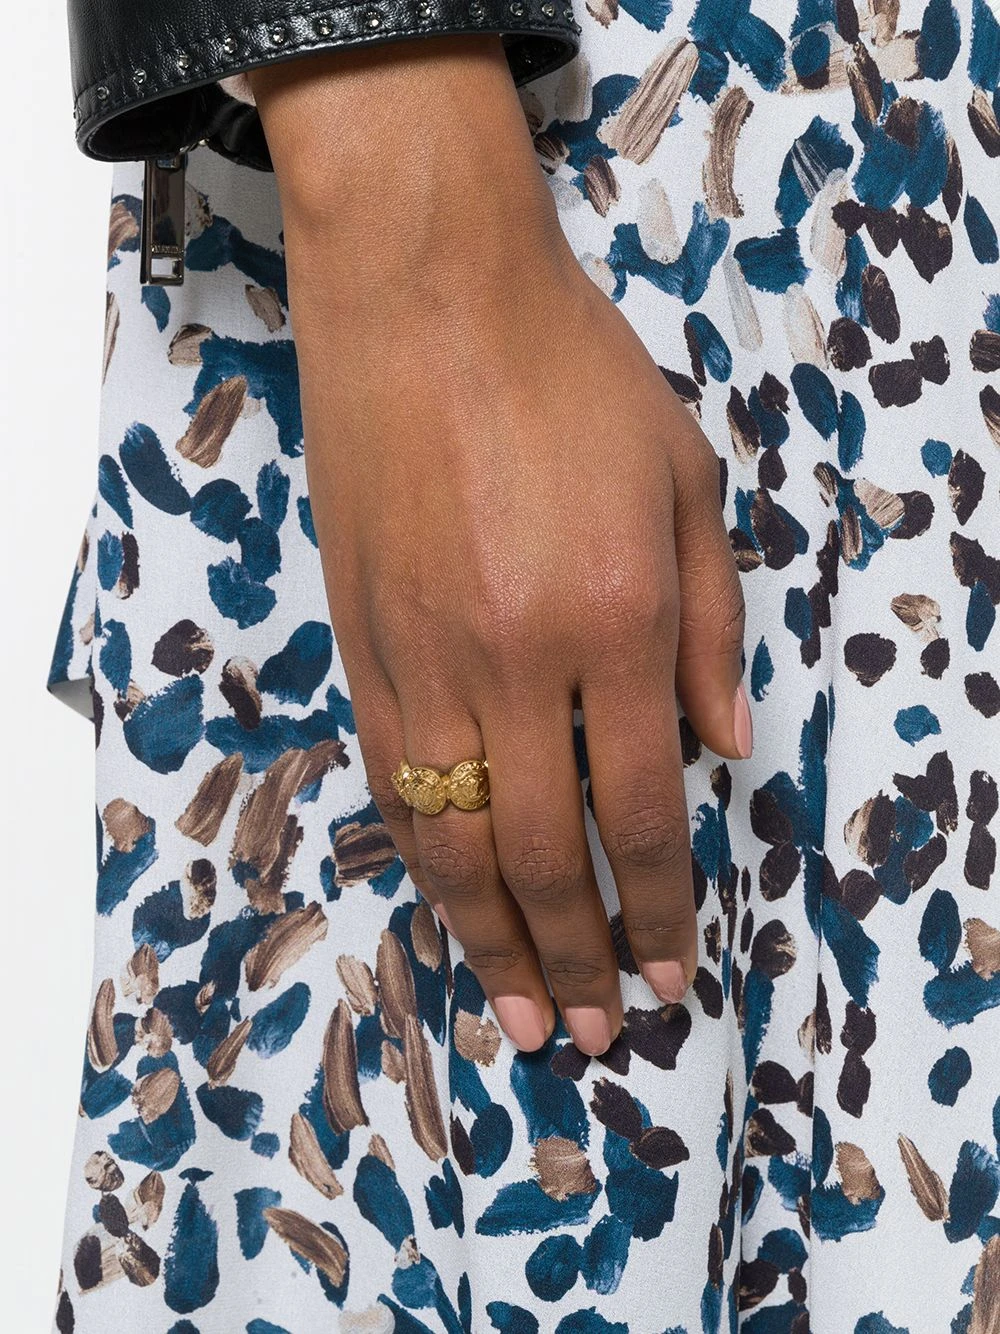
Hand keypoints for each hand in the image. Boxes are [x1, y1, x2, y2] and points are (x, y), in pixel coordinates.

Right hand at [250, 36, 749, 1056]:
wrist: (426, 296)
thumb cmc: (573, 375)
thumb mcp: (688, 482)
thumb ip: (715, 626)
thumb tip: (724, 747)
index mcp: (616, 617)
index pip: (642, 807)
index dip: (660, 907)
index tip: (671, 974)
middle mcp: (514, 658)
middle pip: (543, 851)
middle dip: (575, 955)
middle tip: (591, 1032)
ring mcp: (423, 655)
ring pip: (452, 838)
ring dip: (488, 939)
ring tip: (516, 1014)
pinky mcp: (361, 641)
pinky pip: (391, 780)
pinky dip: (422, 859)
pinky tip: (447, 905)